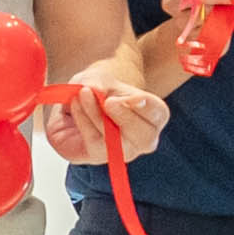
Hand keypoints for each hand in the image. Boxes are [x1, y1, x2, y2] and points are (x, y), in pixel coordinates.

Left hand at [50, 65, 168, 160]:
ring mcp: (121, 151)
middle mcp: (141, 139)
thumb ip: (99, 83)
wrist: (79, 102)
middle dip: (125, 117)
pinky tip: (75, 104)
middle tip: (109, 101)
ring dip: (96, 115)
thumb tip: (94, 89)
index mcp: (153, 116)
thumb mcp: (100, 78)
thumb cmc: (99, 89)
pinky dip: (83, 121)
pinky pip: (92, 142)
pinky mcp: (97, 156)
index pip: (158, 114)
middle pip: (143, 136)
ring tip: (83, 93)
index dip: (148, 107)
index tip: (136, 97)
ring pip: (114, 141)